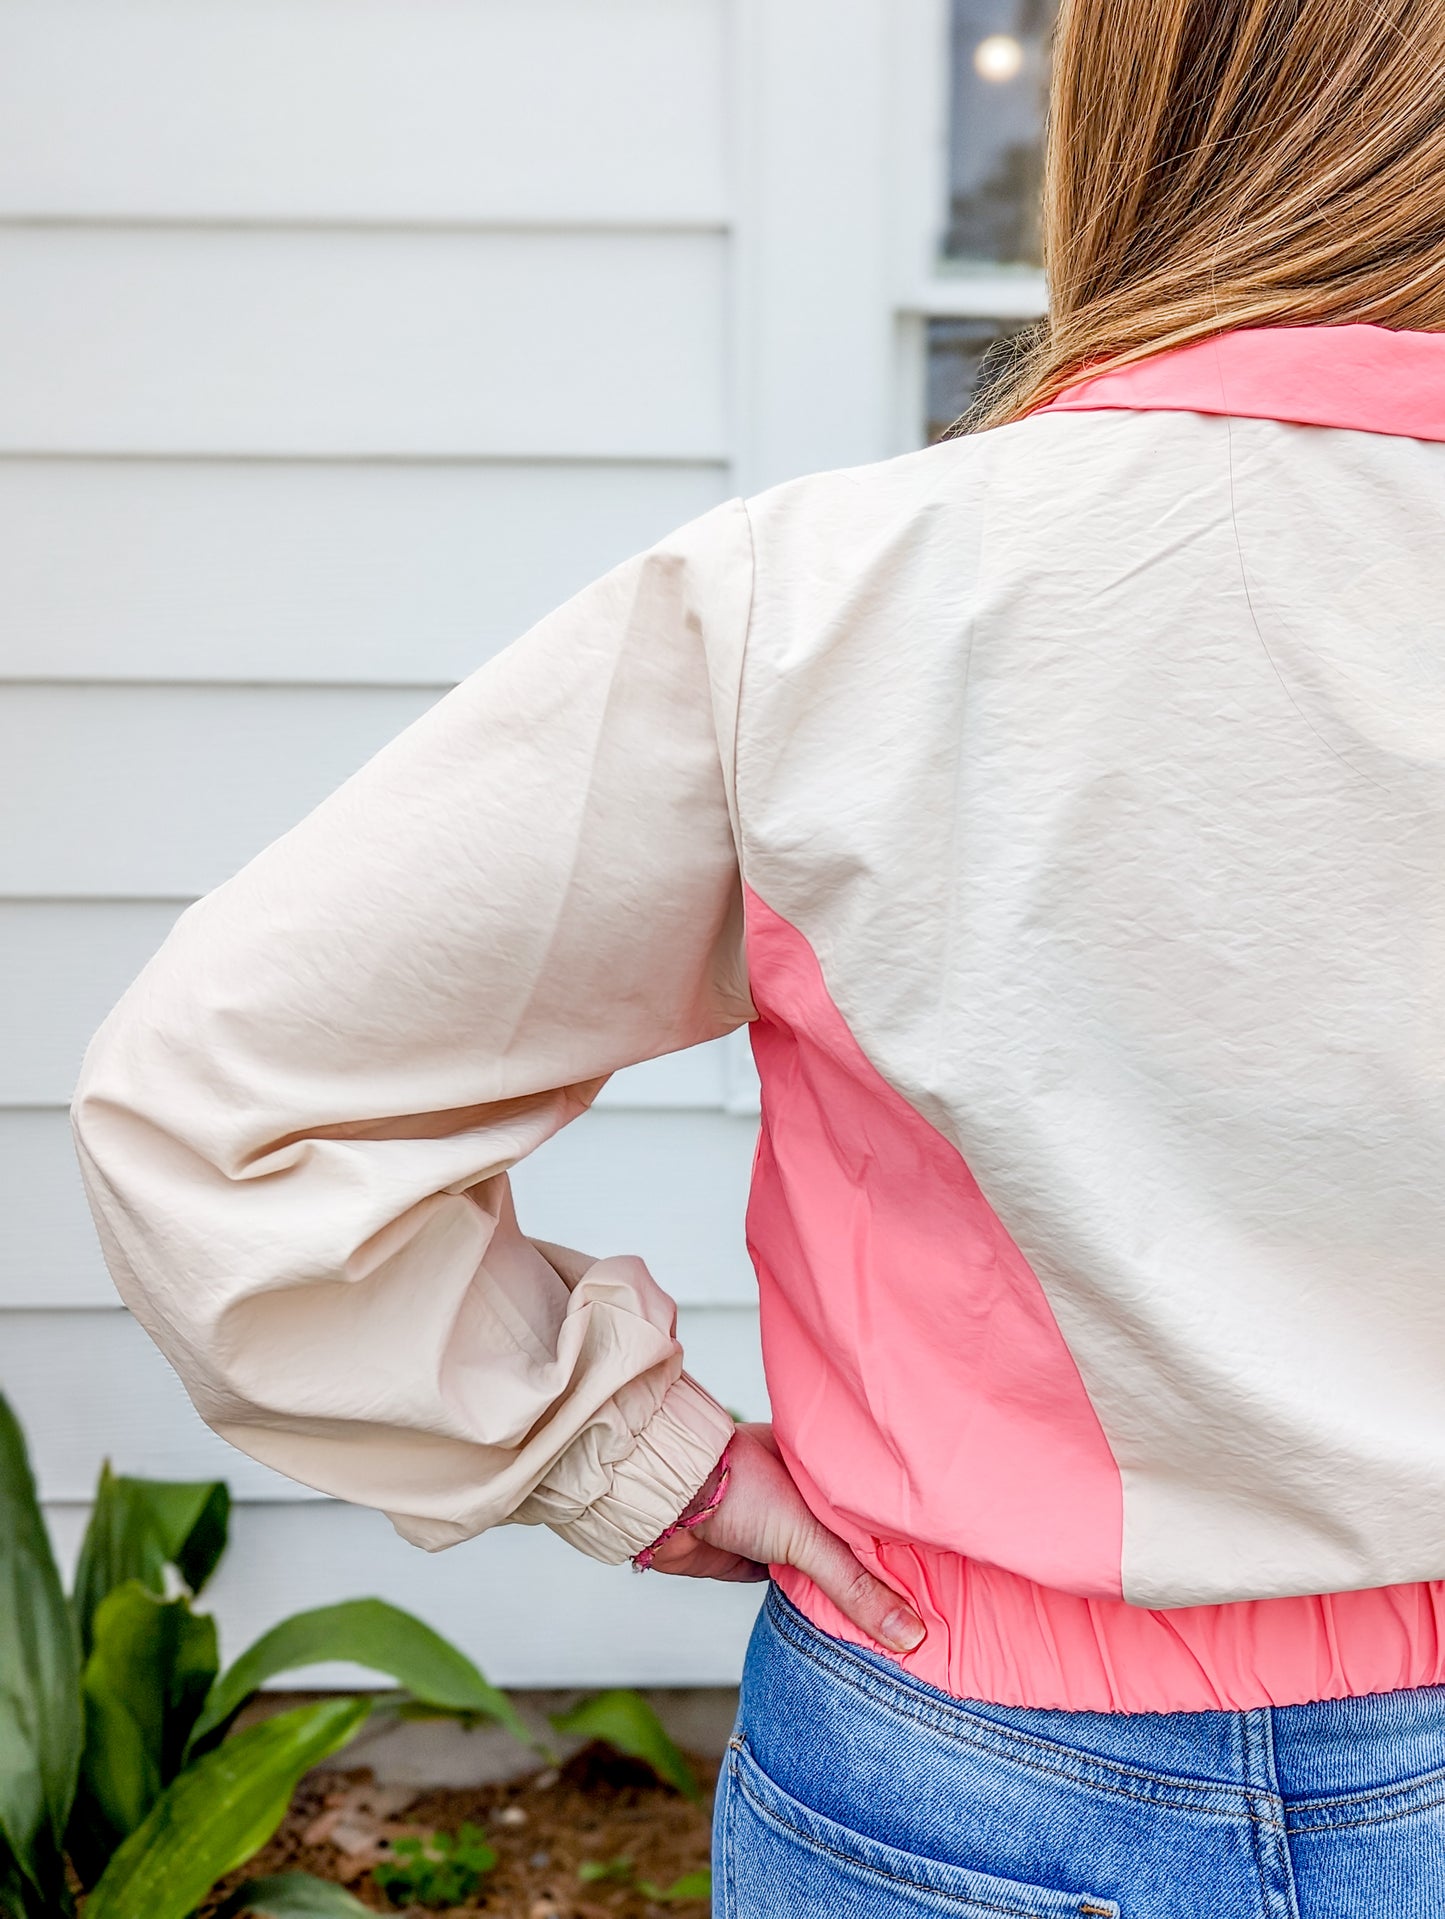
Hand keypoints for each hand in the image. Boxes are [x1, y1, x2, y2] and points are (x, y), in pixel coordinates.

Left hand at [641, 1424, 925, 1654]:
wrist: (667, 1502)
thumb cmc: (737, 1487)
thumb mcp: (807, 1537)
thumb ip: (855, 1587)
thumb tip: (911, 1635)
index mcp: (828, 1468)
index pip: (881, 1507)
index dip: (912, 1537)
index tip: (951, 1570)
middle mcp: (810, 1496)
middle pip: (859, 1542)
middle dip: (886, 1571)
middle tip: (936, 1605)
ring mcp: (785, 1528)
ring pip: (830, 1566)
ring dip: (849, 1590)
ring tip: (902, 1620)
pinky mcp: (762, 1559)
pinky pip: (802, 1585)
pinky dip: (818, 1600)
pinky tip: (848, 1620)